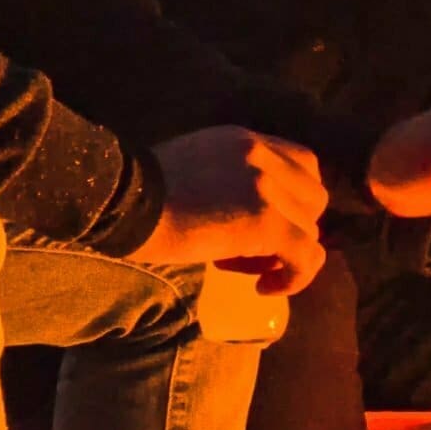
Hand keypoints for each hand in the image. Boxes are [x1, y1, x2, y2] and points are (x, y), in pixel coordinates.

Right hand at [140, 126, 326, 293]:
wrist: (117, 202)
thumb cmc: (137, 195)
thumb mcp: (191, 170)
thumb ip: (227, 179)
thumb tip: (246, 217)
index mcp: (244, 140)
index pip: (302, 164)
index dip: (293, 201)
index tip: (264, 227)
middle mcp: (262, 155)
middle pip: (313, 198)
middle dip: (291, 230)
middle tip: (249, 253)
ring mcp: (267, 186)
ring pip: (310, 229)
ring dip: (283, 255)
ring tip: (243, 270)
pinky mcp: (265, 221)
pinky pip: (305, 254)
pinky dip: (294, 278)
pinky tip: (263, 289)